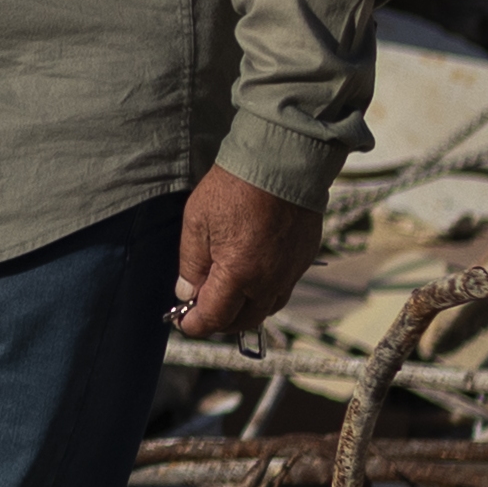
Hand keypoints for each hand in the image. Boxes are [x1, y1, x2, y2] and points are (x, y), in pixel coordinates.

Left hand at [172, 168, 320, 345]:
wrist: (282, 161)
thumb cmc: (235, 187)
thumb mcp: (197, 222)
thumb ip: (191, 264)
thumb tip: (188, 293)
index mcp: (239, 275)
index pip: (215, 318)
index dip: (195, 325)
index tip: (183, 322)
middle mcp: (269, 281)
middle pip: (244, 321)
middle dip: (220, 322)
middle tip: (202, 310)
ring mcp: (290, 271)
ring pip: (268, 307)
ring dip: (246, 309)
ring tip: (227, 296)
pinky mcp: (304, 257)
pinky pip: (284, 287)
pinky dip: (266, 291)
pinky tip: (253, 275)